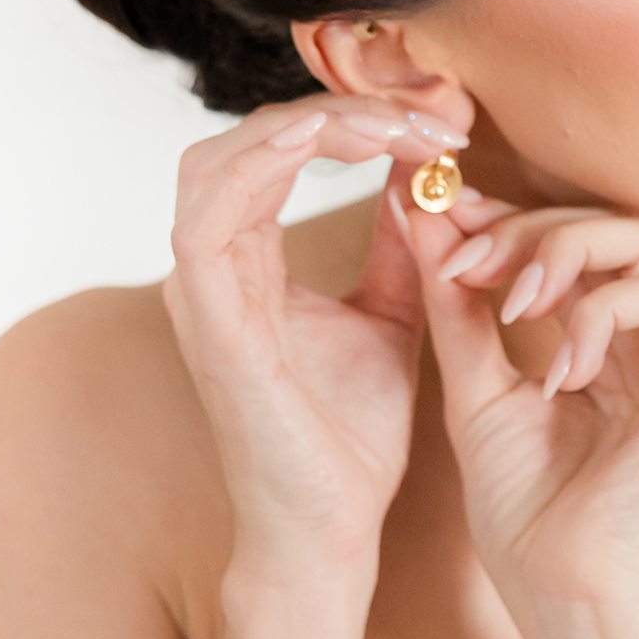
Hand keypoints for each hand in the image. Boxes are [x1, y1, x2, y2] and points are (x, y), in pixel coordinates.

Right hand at [161, 96, 460, 573]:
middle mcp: (214, 269)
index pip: (277, 151)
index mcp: (247, 263)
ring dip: (307, 126)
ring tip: (391, 124)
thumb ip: (398, 247)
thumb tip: (422, 178)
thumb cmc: (351, 440)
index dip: (350, 117)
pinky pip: (210, 217)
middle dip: (335, 109)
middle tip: (423, 111)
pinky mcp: (211, 323)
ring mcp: (203, 295)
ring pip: (218, 161)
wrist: (332, 530)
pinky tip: (332, 145)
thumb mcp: (392, 318)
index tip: (435, 118)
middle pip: (246, 140)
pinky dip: (263, 166)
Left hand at [403, 192, 638, 638]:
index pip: (570, 246)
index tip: (444, 216)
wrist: (562, 590)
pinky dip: (595, 315)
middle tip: (468, 259)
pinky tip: (557, 373)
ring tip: (514, 303)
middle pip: (609, 225)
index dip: (509, 219)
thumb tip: (425, 217)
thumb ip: (459, 307)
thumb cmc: (524, 512)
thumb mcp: (474, 389)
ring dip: (564, 252)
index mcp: (601, 345)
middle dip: (528, 228)